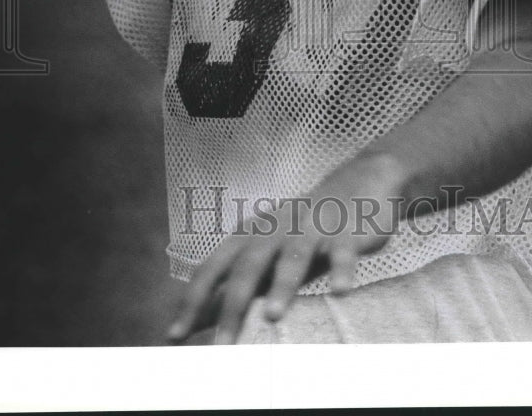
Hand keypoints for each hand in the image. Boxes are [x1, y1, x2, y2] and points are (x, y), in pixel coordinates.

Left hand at [165, 150, 408, 344]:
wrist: (357, 184)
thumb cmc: (303, 230)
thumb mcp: (269, 254)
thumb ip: (238, 287)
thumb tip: (198, 323)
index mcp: (250, 235)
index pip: (213, 269)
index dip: (193, 301)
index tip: (174, 337)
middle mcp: (275, 229)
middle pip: (248, 267)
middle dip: (233, 306)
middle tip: (221, 346)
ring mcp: (310, 227)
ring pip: (293, 257)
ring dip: (283, 285)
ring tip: (274, 316)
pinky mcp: (346, 231)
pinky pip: (344, 251)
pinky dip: (343, 270)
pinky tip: (341, 290)